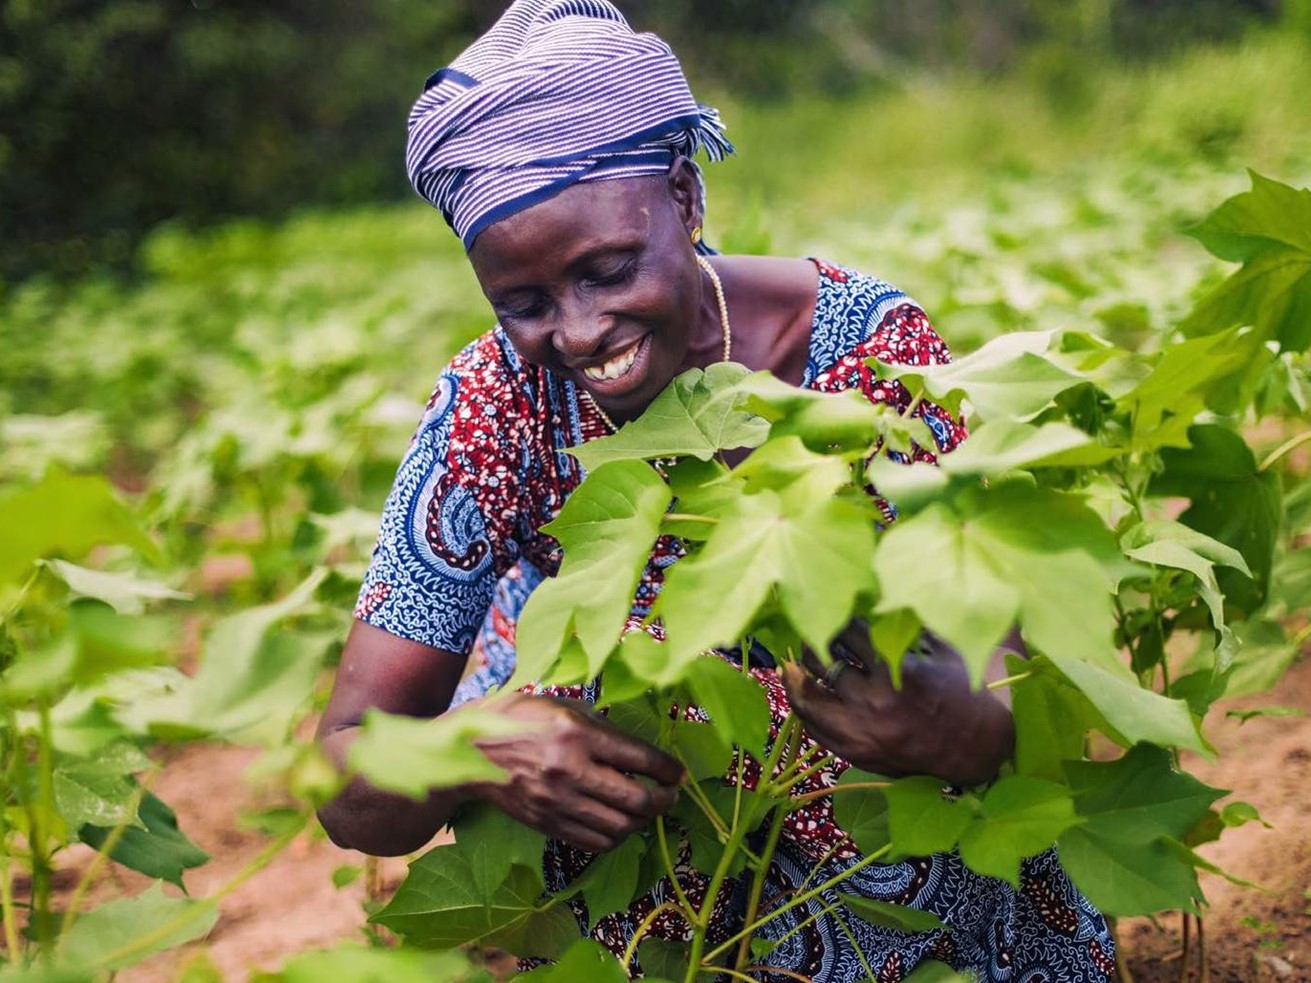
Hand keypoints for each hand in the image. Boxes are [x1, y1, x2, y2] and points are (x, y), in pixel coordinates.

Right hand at [470, 693, 683, 851]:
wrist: (470, 753)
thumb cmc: (519, 720)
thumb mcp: (562, 707)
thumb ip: (600, 726)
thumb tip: (638, 748)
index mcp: (576, 734)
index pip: (639, 757)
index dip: (668, 769)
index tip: (678, 773)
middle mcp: (569, 771)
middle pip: (636, 799)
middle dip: (664, 799)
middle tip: (669, 794)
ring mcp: (558, 802)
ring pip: (620, 827)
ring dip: (643, 821)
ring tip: (648, 809)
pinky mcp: (548, 824)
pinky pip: (596, 842)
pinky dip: (617, 836)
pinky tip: (621, 822)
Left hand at [780, 623, 1013, 785]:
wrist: (974, 746)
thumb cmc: (961, 689)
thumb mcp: (943, 647)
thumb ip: (910, 622)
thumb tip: (878, 591)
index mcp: (897, 670)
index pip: (850, 633)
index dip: (839, 618)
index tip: (833, 606)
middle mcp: (875, 702)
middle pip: (824, 661)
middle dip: (814, 640)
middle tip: (810, 629)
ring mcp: (861, 731)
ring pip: (809, 697)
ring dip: (797, 675)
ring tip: (793, 661)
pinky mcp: (854, 752)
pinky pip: (813, 727)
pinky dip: (802, 706)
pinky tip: (800, 689)